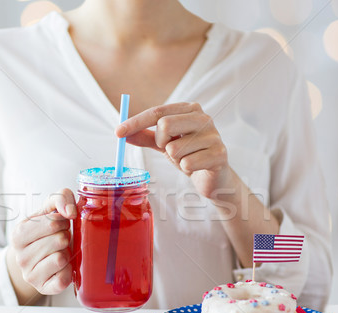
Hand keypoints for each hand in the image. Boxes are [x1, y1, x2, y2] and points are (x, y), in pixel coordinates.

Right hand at [8, 189, 75, 295]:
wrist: (38, 259)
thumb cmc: (46, 231)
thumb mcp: (49, 209)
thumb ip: (60, 198)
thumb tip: (70, 212)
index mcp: (18, 234)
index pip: (51, 223)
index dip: (62, 221)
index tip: (59, 224)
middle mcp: (20, 257)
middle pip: (59, 240)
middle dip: (65, 236)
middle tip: (60, 239)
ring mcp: (30, 275)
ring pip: (61, 258)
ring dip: (67, 253)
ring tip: (60, 252)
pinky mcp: (43, 289)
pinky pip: (63, 278)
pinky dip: (68, 271)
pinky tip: (62, 268)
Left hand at [115, 102, 231, 198]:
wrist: (214, 177)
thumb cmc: (190, 155)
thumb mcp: (164, 144)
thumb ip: (145, 136)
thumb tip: (121, 133)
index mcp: (190, 109)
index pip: (157, 111)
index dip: (135, 122)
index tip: (117, 132)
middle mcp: (204, 118)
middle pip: (165, 124)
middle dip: (160, 142)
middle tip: (169, 149)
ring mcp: (213, 135)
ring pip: (175, 148)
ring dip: (175, 159)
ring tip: (187, 159)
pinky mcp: (219, 154)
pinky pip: (187, 163)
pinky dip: (186, 169)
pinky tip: (197, 167)